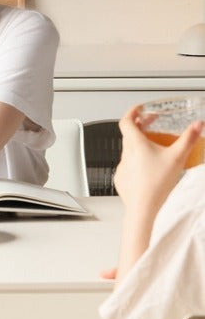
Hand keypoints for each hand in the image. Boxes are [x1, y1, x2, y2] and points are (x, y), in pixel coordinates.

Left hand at [113, 104, 202, 218]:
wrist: (144, 209)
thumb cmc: (158, 184)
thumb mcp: (177, 157)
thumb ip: (188, 139)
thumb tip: (198, 124)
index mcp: (135, 143)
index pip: (126, 120)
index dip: (132, 112)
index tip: (139, 109)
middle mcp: (125, 153)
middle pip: (128, 133)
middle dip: (139, 127)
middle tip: (151, 125)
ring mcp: (122, 167)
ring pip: (128, 150)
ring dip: (138, 146)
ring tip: (153, 149)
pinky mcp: (121, 179)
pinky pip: (128, 167)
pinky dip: (136, 163)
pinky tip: (147, 170)